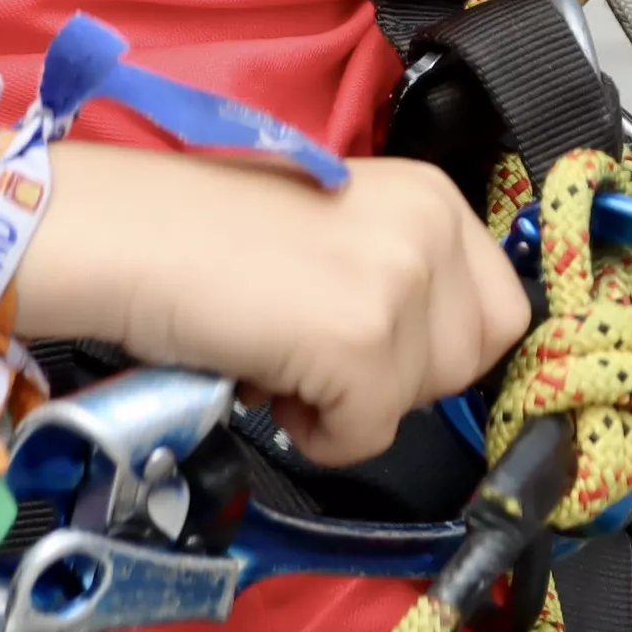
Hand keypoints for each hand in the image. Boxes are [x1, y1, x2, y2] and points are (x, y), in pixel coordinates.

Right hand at [28, 147, 532, 466]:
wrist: (131, 235)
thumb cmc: (210, 236)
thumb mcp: (340, 231)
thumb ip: (399, 273)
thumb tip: (426, 357)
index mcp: (432, 194)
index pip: (500, 309)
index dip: (436, 345)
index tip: (372, 345)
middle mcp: (432, 229)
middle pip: (473, 359)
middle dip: (400, 378)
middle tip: (318, 352)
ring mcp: (401, 285)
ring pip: (421, 402)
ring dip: (353, 405)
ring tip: (284, 361)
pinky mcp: (363, 343)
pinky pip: (366, 437)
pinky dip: (316, 434)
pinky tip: (266, 381)